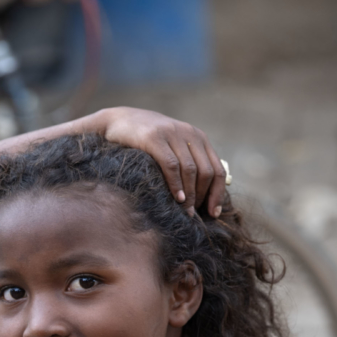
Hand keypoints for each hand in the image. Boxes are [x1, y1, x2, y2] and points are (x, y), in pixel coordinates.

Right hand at [102, 107, 226, 217]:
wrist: (118, 121)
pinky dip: (176, 184)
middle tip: (194, 215)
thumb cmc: (146, 142)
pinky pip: (171, 165)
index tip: (214, 213)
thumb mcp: (173, 148)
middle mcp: (189, 133)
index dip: (218, 194)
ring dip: (190, 195)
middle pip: (206, 172)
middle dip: (202, 197)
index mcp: (198, 138)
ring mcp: (172, 133)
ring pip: (190, 170)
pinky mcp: (154, 137)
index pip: (218, 169)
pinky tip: (177, 198)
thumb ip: (188, 164)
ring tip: (186, 211)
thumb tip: (203, 198)